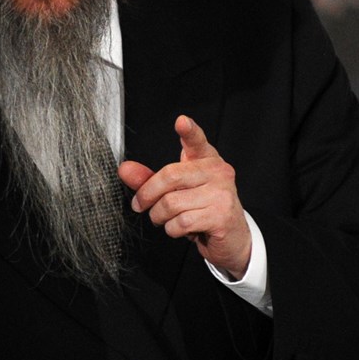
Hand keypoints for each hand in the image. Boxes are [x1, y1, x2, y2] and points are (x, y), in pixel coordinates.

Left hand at [117, 115, 252, 278]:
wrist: (232, 237)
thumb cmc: (204, 209)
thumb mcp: (178, 190)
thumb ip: (150, 179)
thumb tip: (125, 170)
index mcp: (206, 160)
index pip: (197, 141)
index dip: (189, 131)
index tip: (181, 122)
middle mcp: (217, 173)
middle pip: (170, 176)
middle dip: (147, 195)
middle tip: (141, 204)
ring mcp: (221, 194)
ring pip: (171, 204)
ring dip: (160, 217)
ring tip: (169, 219)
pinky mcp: (221, 216)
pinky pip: (181, 222)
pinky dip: (173, 230)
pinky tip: (184, 229)